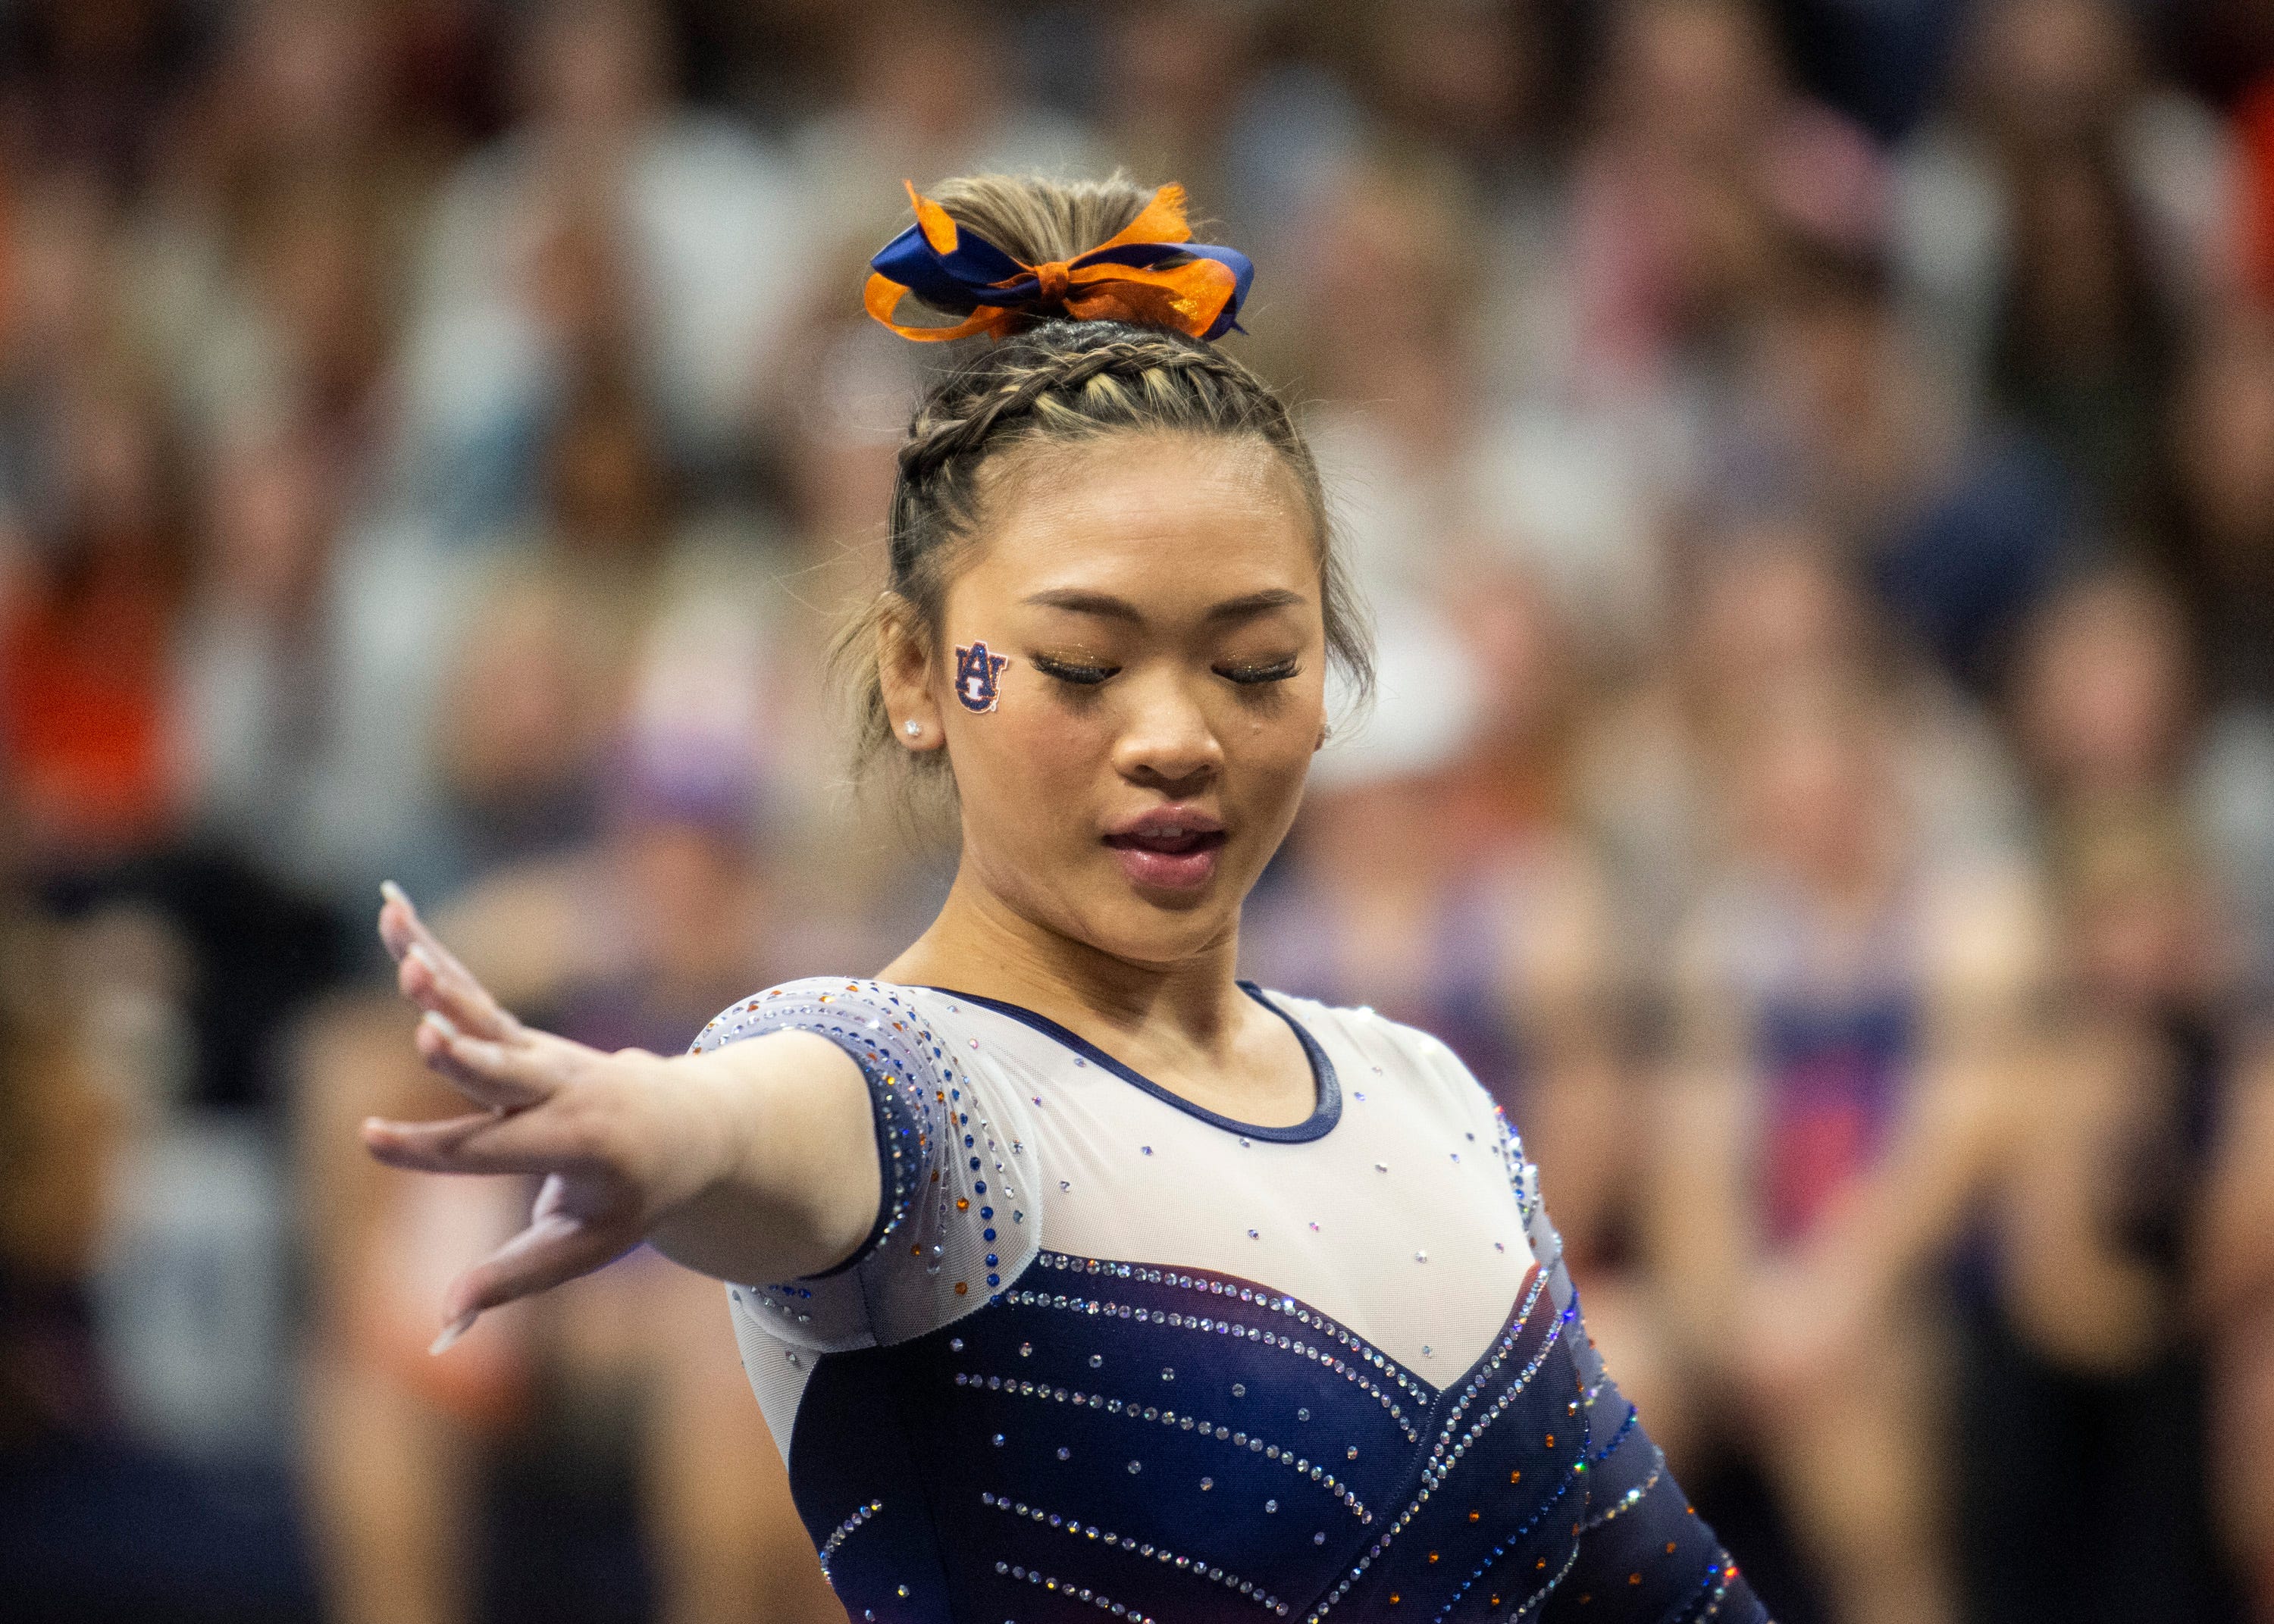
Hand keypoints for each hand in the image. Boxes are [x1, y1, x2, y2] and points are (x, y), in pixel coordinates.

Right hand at [363, 882, 733, 1349]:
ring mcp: (541, 1054)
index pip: (491, 1153)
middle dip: (464, 1054)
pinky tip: (389, 905)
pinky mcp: (522, 1034)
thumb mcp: (588, 1247)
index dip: (430, 1151)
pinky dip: (429, 947)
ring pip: (483, 1014)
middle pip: (502, 1071)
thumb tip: (440, 1328)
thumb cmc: (636, 1196)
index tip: (370, 1140)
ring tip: (402, 948)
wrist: (697, 1122)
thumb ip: (514, 1281)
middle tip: (425, 1033)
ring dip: (441, 979)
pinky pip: (472, 991)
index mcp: (578, 1147)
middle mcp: (561, 1090)